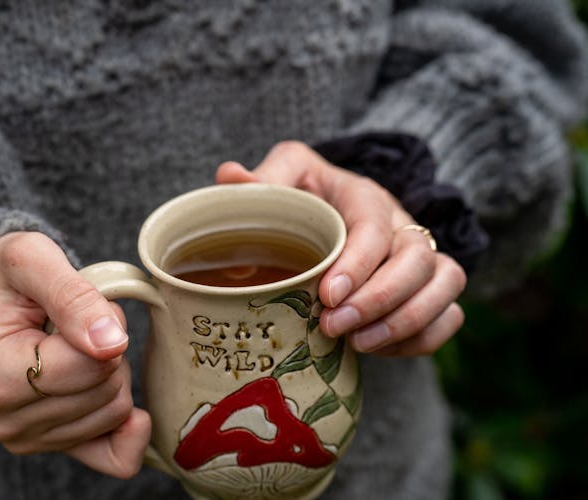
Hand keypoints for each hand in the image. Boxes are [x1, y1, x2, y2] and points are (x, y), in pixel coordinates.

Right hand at [0, 231, 150, 477]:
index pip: (93, 364)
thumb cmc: (10, 278)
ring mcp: (29, 440)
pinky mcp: (53, 448)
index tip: (76, 305)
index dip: (103, 325)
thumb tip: (111, 344)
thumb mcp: (33, 259)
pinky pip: (117, 459)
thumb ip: (73, 296)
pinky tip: (117, 394)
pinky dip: (129, 430)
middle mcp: (7, 420)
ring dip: (111, 373)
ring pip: (115, 413)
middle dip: (109, 350)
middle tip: (76, 325)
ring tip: (75, 347)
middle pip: (108, 392)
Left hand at [216, 141, 465, 355]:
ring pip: (446, 284)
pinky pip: (450, 314)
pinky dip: (423, 337)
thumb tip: (231, 176)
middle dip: (380, 300)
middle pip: (419, 258)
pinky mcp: (429, 288)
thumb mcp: (282, 179)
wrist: (328, 218)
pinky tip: (378, 348)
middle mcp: (401, 223)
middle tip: (333, 326)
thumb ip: (262, 179)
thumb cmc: (302, 198)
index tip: (326, 296)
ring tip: (357, 345)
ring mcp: (421, 256)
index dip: (358, 263)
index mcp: (363, 195)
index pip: (375, 224)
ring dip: (407, 320)